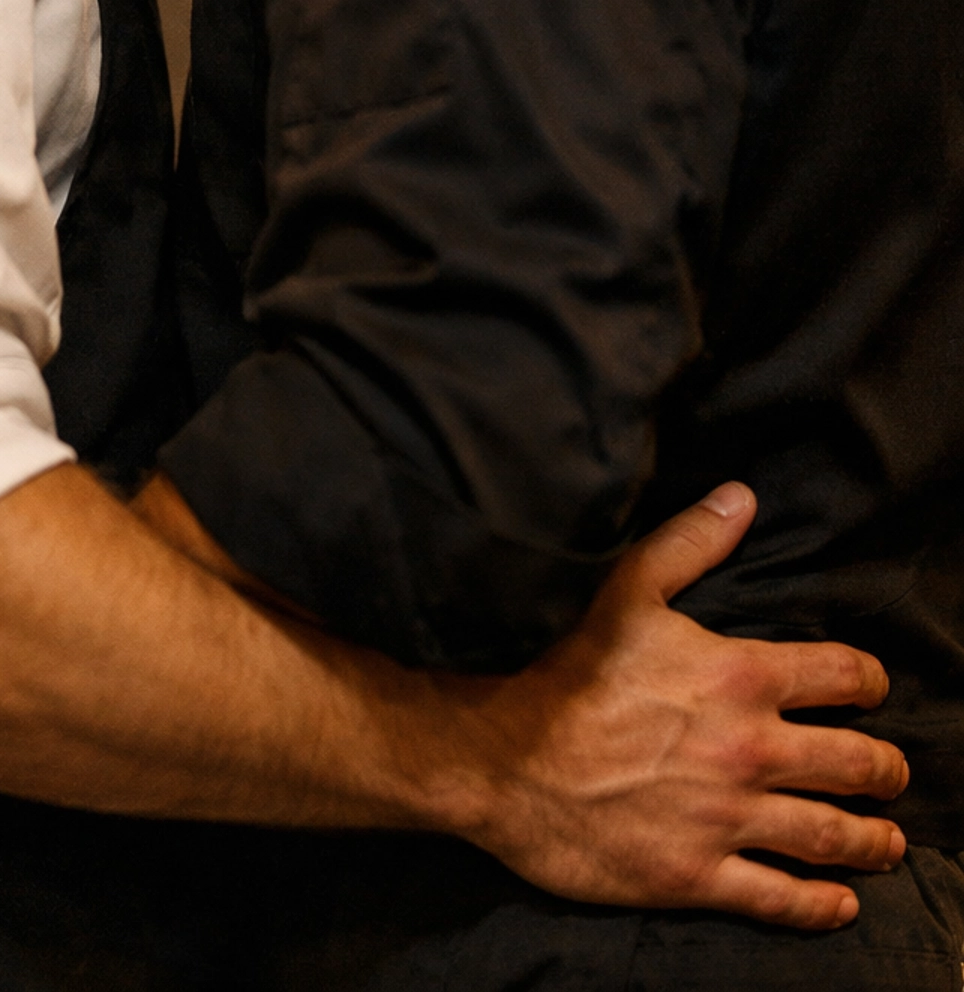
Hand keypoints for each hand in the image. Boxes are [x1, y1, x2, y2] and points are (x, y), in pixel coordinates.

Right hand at [448, 482, 906, 930]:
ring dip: (872, 840)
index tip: (873, 690)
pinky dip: (821, 904)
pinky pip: (780, 898)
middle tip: (892, 772)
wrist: (508, 762)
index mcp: (741, 678)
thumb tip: (742, 497)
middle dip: (886, 769)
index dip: (869, 681)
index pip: (842, 676)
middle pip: (855, 764)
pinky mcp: (699, 876)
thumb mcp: (628, 590)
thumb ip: (691, 542)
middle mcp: (750, 751)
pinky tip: (841, 903)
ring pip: (830, 836)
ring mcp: (728, 820)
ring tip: (888, 842)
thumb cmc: (570, 674)